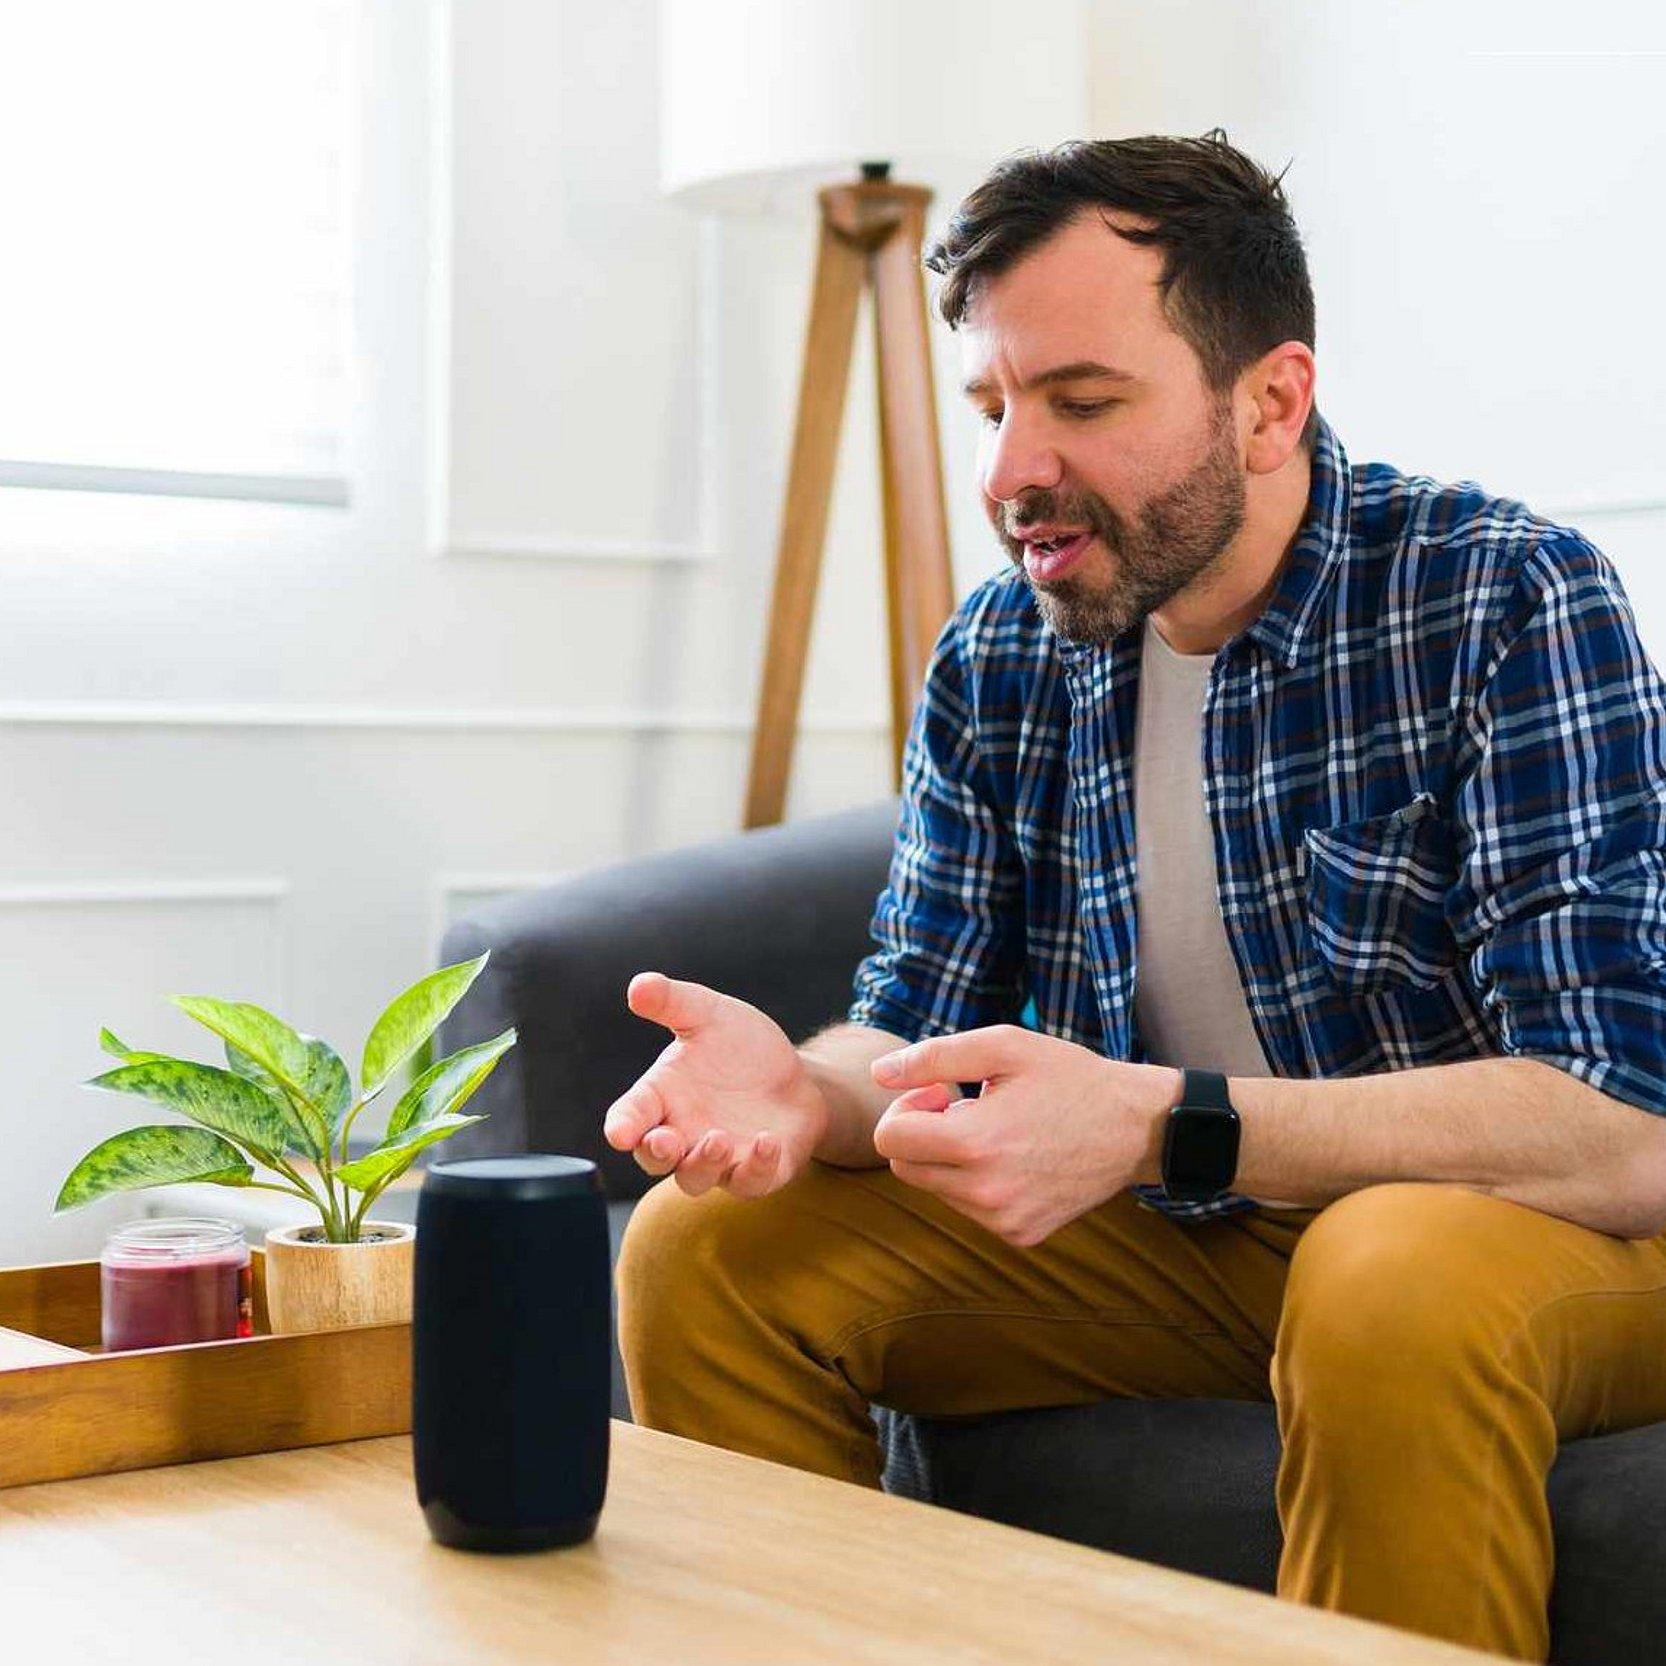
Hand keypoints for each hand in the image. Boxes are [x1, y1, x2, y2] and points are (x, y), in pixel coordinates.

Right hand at [602, 972, 830, 1198]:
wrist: (793, 1073)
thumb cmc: (739, 1046)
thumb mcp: (708, 1014)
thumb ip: (673, 1002)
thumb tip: (639, 985)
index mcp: (661, 1097)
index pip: (630, 1117)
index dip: (622, 1126)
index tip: (620, 1132)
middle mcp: (683, 1134)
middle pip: (655, 1159)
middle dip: (656, 1154)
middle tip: (665, 1141)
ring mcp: (719, 1159)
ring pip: (696, 1179)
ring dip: (704, 1164)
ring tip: (719, 1140)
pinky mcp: (757, 1172)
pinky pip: (750, 1182)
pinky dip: (756, 1168)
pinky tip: (767, 1141)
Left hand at [869, 1025, 1179, 1246]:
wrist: (1136, 1128)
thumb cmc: (1069, 1078)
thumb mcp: (1004, 1047)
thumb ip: (934, 1057)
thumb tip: (879, 1072)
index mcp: (976, 1143)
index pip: (889, 1140)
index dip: (905, 1108)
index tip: (941, 1092)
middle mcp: (986, 1194)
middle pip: (904, 1169)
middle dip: (920, 1134)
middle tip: (962, 1106)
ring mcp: (1004, 1221)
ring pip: (936, 1189)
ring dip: (950, 1158)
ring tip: (998, 1130)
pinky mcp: (1021, 1235)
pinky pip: (970, 1209)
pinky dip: (977, 1182)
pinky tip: (1015, 1157)